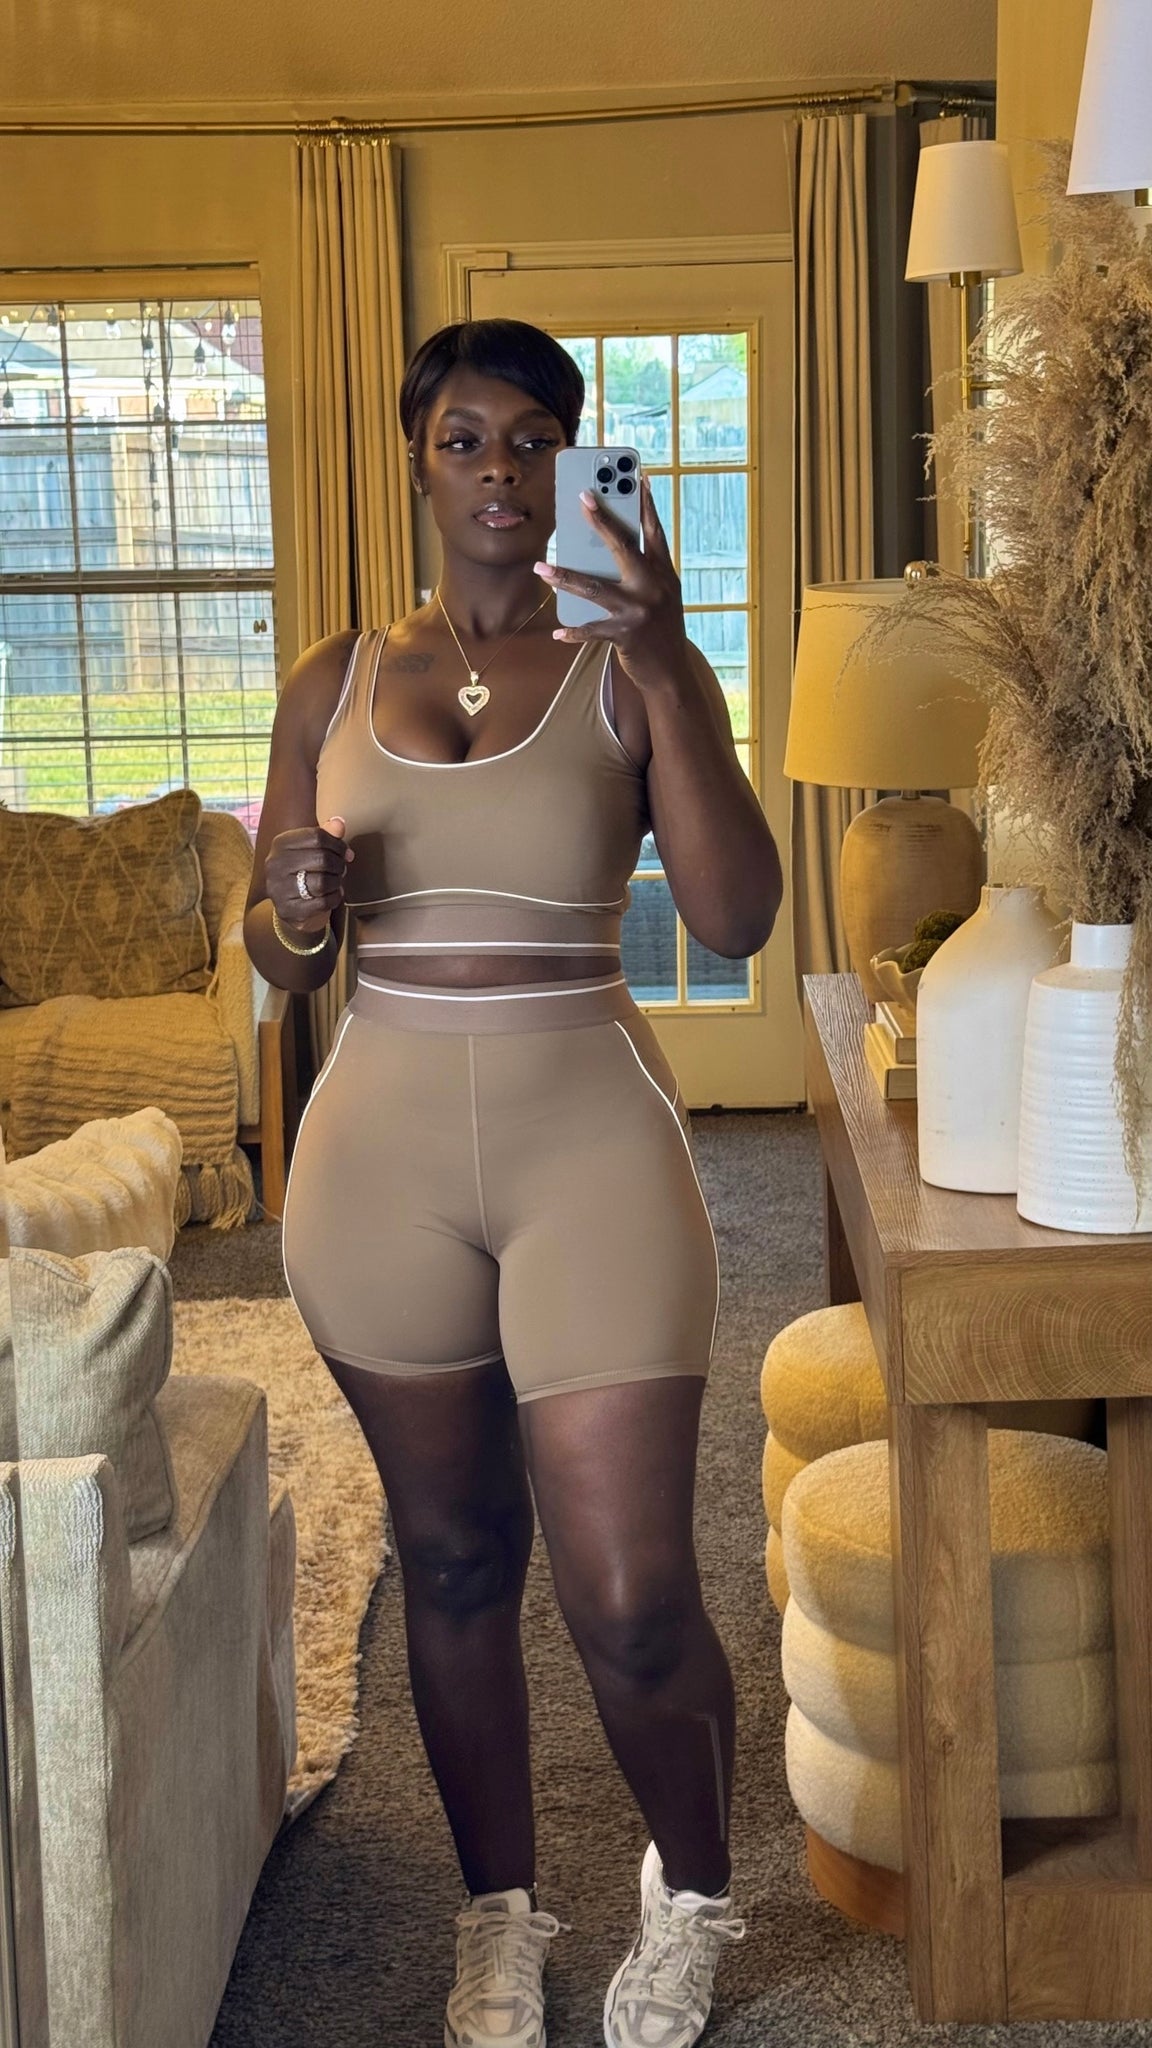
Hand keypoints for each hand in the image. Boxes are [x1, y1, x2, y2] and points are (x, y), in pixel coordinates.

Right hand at [266, 815, 354, 934]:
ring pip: (322, 882)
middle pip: (321, 858)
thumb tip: (339, 823)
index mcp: (280, 843)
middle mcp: (274, 864)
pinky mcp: (287, 910)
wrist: (291, 906)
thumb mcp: (314, 849)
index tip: (346, 853)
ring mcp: (278, 889)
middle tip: (341, 869)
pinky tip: (333, 895)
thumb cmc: (306, 871)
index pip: (317, 836)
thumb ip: (327, 835)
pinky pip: (322, 902)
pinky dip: (335, 898)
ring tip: (336, 882)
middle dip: (338, 865)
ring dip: (336, 882)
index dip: (338, 844)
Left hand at [534, 476, 689, 689]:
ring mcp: (639, 611)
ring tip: (540, 567)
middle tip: (582, 497)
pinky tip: (558, 631)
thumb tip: (608, 550)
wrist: (672, 674)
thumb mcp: (663, 596)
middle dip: (601, 521)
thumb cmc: (661, 631)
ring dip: (563, 576)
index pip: (654, 531)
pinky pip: (591, 630)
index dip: (647, 503)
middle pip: (623, 547)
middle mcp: (653, 587)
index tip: (639, 476)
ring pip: (594, 587)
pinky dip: (573, 631)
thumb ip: (644, 572)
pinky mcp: (625, 634)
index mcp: (664, 574)